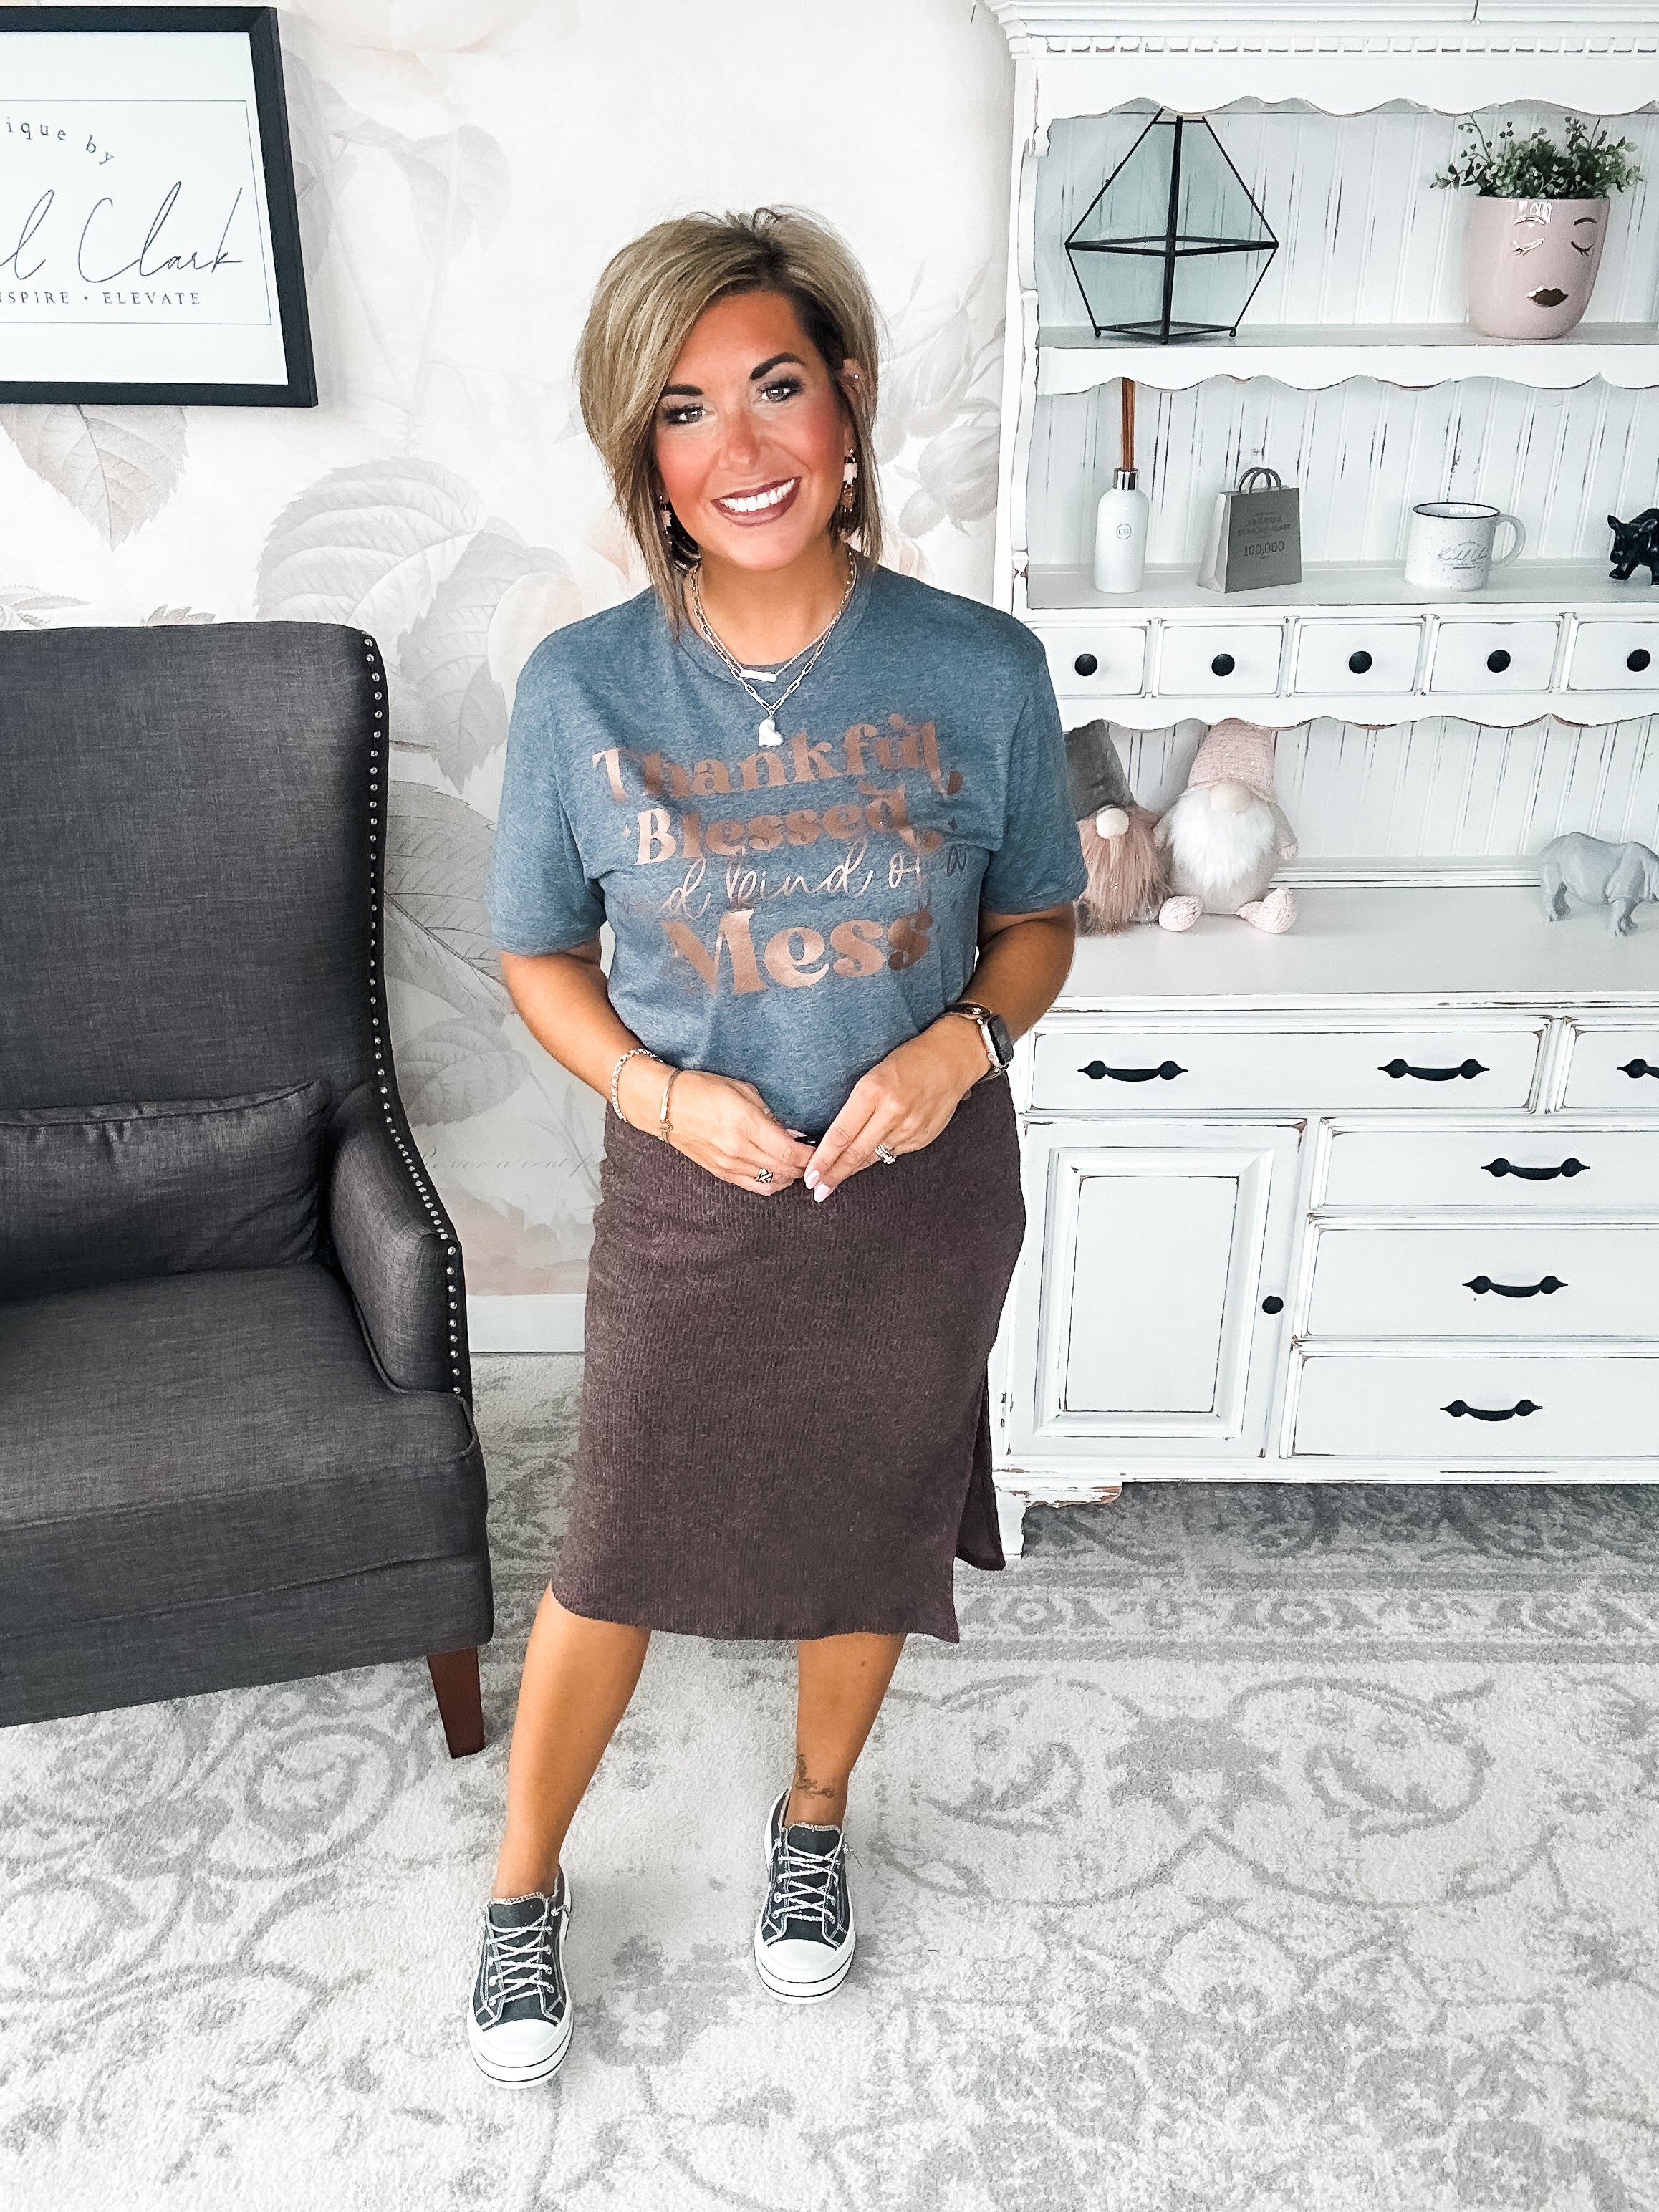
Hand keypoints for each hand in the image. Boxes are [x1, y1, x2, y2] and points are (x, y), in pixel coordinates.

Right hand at [621, 1059, 811, 1195]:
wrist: (666, 1106)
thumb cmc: (704, 1090)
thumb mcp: (744, 1091)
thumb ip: (772, 1115)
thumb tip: (795, 1134)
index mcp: (747, 1125)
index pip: (790, 1152)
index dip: (811, 1156)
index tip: (822, 1151)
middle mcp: (739, 1149)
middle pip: (785, 1170)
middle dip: (805, 1167)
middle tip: (816, 1159)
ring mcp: (728, 1165)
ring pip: (772, 1182)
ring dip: (790, 1177)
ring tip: (798, 1166)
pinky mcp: (720, 1173)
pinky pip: (754, 1186)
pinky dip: (772, 1183)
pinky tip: (779, 1173)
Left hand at [805, 1017, 988, 1200]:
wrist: (951, 1060)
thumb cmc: (909, 1060)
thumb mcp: (873, 1074)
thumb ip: (857, 1106)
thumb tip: (835, 1138)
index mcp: (873, 1091)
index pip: (841, 1134)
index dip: (823, 1159)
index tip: (810, 1176)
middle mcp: (892, 1112)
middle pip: (855, 1153)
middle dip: (834, 1175)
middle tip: (817, 1190)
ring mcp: (909, 1128)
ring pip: (873, 1157)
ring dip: (853, 1168)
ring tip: (836, 1178)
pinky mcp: (922, 1138)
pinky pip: (893, 1153)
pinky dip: (878, 1155)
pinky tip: (870, 1153)